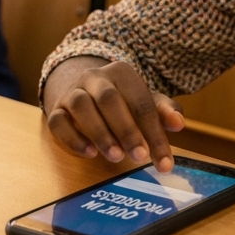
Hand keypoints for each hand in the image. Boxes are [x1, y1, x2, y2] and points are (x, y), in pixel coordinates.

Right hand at [43, 58, 184, 171]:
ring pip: (82, 107)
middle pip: (110, 99)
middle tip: (139, 156)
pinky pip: (58, 121)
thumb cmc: (122, 101)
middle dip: (126, 130)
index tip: (164, 162)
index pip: (141, 102)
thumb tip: (179, 123)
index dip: (154, 132)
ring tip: (116, 156)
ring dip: (100, 133)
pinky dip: (73, 138)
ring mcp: (72, 92)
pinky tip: (90, 153)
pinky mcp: (56, 109)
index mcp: (122, 72)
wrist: (84, 91)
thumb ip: (163, 111)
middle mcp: (95, 77)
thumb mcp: (144, 101)